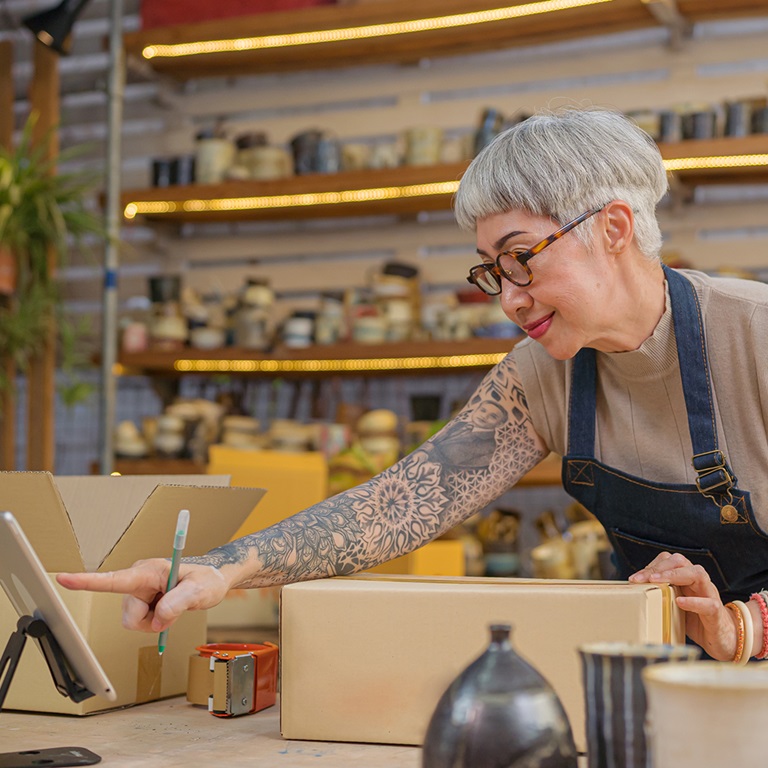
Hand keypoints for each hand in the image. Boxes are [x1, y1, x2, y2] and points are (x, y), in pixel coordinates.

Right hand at [56, 560, 229, 632]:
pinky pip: (141, 624)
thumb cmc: (206, 580)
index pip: (113, 579)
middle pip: (130, 615)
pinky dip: (156, 623)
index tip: (64, 578)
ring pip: (134, 622)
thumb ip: (178, 602)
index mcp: (148, 571)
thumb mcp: (199, 590)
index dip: (86, 581)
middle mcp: (137, 580)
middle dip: (150, 620)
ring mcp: (139, 593)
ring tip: (172, 607)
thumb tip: (158, 616)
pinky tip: (168, 611)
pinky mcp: (142, 602)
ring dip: (154, 622)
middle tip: (174, 608)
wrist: (211, 582)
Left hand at [628, 551, 736, 659]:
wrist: (722, 639)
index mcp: (686, 578)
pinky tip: (680, 601)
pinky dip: (694, 601)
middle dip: (659, 567)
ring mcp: (709, 595)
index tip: (633, 578)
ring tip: (656, 581)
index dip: (651, 566)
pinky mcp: (717, 612)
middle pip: (681, 561)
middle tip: (641, 579)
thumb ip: (659, 594)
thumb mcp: (673, 604)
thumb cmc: (694, 619)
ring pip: (697, 574)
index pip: (669, 561)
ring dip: (675, 575)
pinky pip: (708, 603)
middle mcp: (698, 582)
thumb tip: (630, 593)